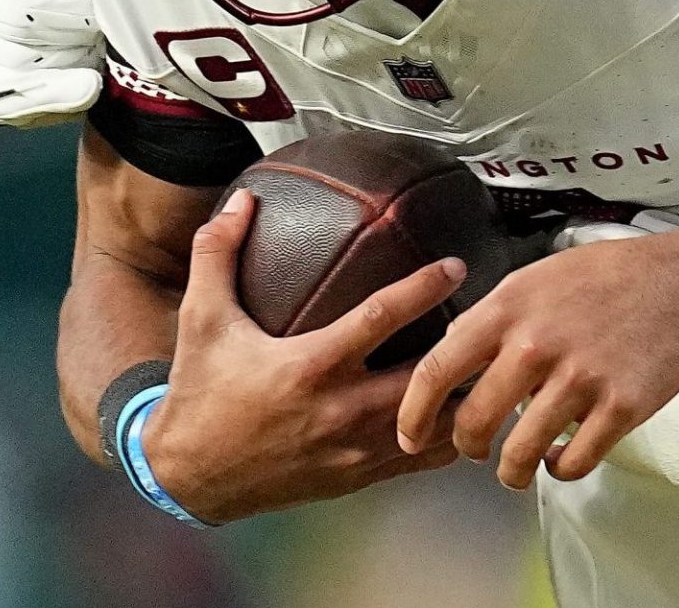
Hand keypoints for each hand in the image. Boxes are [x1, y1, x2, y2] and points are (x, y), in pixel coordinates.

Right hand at [142, 189, 467, 521]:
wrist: (188, 476)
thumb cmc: (200, 394)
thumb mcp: (201, 320)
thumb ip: (218, 254)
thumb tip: (241, 200)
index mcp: (310, 365)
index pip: (383, 318)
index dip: (425, 288)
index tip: (455, 266)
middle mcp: (340, 410)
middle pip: (427, 377)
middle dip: (463, 349)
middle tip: (491, 318)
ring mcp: (354, 450)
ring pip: (435, 426)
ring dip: (463, 394)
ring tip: (488, 364)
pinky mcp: (359, 478)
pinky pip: (422, 460)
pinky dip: (449, 434)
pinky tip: (463, 409)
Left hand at [397, 227, 678, 488]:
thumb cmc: (607, 276)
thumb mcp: (535, 277)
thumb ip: (491, 316)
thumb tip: (451, 349)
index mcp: (508, 311)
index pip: (437, 371)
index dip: (413, 414)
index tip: (409, 435)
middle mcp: (536, 347)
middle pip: (474, 423)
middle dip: (468, 448)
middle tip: (476, 452)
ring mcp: (580, 380)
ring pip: (521, 454)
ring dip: (512, 472)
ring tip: (517, 470)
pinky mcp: (620, 407)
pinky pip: (574, 461)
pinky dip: (561, 470)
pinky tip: (562, 460)